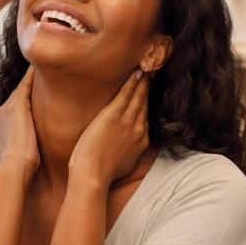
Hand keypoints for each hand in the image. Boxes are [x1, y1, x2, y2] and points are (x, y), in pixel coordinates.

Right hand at [0, 69, 39, 179]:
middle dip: (27, 84)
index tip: (36, 89)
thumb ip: (27, 141)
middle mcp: (3, 111)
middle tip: (40, 70)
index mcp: (3, 123)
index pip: (17, 104)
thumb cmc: (23, 164)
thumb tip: (36, 146)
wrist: (14, 166)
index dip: (25, 96)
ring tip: (41, 65)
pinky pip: (26, 84)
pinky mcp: (17, 105)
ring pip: (21, 86)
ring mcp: (8, 107)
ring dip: (30, 77)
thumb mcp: (23, 149)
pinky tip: (39, 67)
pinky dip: (32, 75)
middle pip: (18, 93)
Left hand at [68, 71, 148, 186]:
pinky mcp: (113, 115)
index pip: (145, 116)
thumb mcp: (124, 164)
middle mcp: (138, 129)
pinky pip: (126, 94)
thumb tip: (127, 149)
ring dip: (143, 81)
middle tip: (152, 73)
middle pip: (145, 104)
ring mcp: (127, 121)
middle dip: (148, 88)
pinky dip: (132, 82)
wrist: (93, 176)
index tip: (148, 93)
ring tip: (146, 69)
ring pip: (138, 97)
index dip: (146, 103)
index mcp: (140, 140)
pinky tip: (136, 73)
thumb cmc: (102, 174)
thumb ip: (129, 152)